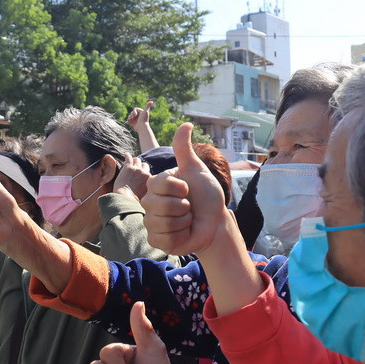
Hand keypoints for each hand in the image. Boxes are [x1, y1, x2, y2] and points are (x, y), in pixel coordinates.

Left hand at [111, 156, 149, 201]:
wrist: (126, 200)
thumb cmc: (134, 202)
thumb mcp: (147, 197)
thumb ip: (149, 191)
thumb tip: (150, 193)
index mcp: (150, 180)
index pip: (149, 172)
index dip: (145, 173)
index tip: (141, 175)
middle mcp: (145, 173)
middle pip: (144, 165)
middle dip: (140, 166)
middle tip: (135, 169)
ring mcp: (136, 169)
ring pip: (137, 160)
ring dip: (134, 161)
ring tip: (130, 161)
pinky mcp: (127, 168)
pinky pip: (129, 158)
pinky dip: (127, 156)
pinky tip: (126, 155)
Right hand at [126, 100, 153, 133]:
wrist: (142, 128)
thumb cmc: (144, 120)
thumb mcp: (145, 111)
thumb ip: (147, 106)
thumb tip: (152, 101)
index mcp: (141, 112)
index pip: (135, 109)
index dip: (134, 111)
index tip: (135, 115)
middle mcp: (138, 115)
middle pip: (132, 112)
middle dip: (131, 114)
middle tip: (133, 118)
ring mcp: (135, 119)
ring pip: (130, 115)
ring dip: (129, 117)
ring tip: (131, 120)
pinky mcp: (132, 123)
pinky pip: (128, 120)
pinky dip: (128, 120)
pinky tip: (129, 122)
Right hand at [142, 122, 225, 255]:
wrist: (214, 222)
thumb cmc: (206, 196)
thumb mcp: (196, 170)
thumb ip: (185, 149)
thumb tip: (186, 123)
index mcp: (156, 185)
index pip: (160, 184)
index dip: (180, 188)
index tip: (187, 189)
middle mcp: (149, 203)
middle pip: (159, 205)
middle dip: (183, 207)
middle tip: (189, 207)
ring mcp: (151, 222)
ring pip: (161, 223)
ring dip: (183, 222)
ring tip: (187, 220)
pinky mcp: (156, 240)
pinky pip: (163, 239)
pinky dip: (179, 236)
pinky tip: (183, 233)